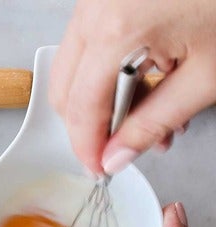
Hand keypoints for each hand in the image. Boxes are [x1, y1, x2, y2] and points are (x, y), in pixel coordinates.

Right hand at [49, 0, 215, 174]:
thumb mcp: (205, 75)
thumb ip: (154, 122)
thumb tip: (117, 156)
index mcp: (117, 30)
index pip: (81, 108)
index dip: (88, 147)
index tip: (99, 168)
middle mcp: (97, 8)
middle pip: (66, 89)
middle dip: (91, 125)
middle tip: (121, 145)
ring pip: (75, 68)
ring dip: (103, 99)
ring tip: (149, 110)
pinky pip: (91, 43)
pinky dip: (109, 70)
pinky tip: (146, 80)